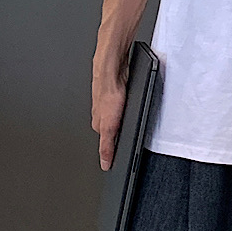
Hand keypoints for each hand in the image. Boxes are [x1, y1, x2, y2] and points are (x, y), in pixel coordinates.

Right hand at [92, 54, 128, 170]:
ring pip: (119, 116)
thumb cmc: (109, 91)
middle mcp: (102, 113)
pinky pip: (125, 104)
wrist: (113, 67)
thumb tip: (104, 163)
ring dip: (124, 120)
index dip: (114, 150)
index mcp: (98, 123)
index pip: (106, 143)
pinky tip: (133, 107)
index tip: (120, 158)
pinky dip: (128, 107)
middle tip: (129, 141)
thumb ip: (106, 145)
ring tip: (132, 123)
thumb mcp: (109, 126)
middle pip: (113, 129)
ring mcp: (111, 101)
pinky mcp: (120, 91)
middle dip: (120, 134)